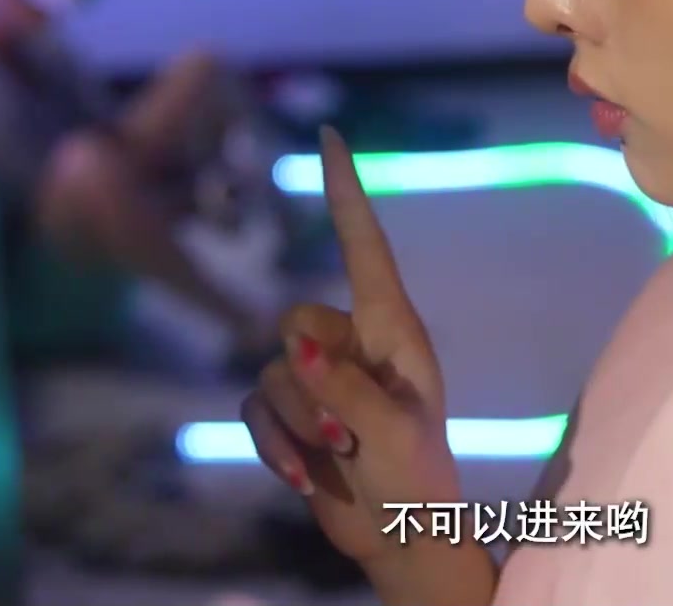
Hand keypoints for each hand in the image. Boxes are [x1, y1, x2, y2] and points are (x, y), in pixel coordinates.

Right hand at [242, 127, 460, 567]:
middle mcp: (353, 342)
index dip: (345, 191)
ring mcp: (318, 378)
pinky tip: (306, 478)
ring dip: (298, 425)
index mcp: (393, 328)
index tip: (331, 135)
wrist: (402, 536)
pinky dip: (276, 447)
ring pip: (272, 374)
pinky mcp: (291, 414)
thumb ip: (344, 386)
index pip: (364, 246)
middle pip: (294, 322)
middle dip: (309, 382)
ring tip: (340, 458)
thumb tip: (294, 348)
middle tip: (347, 433)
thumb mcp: (393, 431)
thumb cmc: (417, 478)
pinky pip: (255, 410)